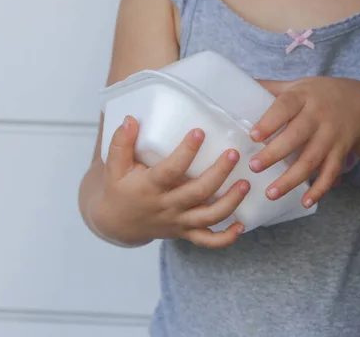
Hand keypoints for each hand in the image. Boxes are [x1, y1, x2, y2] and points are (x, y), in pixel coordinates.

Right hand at [90, 116, 249, 248]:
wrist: (116, 224)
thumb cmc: (119, 190)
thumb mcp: (113, 167)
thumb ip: (121, 143)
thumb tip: (131, 119)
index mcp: (149, 188)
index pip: (170, 171)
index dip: (185, 152)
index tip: (199, 132)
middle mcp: (167, 207)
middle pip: (197, 193)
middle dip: (218, 174)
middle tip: (233, 154)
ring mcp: (178, 222)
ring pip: (208, 217)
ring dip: (230, 203)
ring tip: (246, 184)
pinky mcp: (184, 232)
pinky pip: (207, 240)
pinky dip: (226, 237)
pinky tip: (242, 225)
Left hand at [250, 77, 359, 206]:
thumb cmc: (317, 95)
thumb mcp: (296, 85)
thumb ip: (268, 88)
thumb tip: (236, 86)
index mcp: (302, 97)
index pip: (285, 108)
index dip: (270, 122)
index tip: (253, 136)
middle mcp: (318, 116)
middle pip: (296, 137)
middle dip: (275, 154)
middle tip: (254, 167)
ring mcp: (331, 136)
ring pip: (311, 160)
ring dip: (291, 179)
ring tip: (270, 193)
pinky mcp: (340, 153)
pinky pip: (330, 173)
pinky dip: (319, 189)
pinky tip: (305, 202)